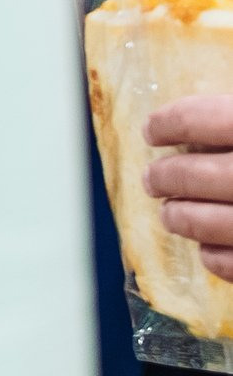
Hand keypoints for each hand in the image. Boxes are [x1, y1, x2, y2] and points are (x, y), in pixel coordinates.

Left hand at [144, 94, 232, 278]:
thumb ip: (229, 120)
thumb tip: (192, 122)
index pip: (206, 118)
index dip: (171, 122)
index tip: (151, 130)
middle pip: (199, 174)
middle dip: (167, 177)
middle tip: (152, 179)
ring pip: (209, 222)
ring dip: (181, 218)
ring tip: (171, 214)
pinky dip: (215, 256)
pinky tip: (209, 248)